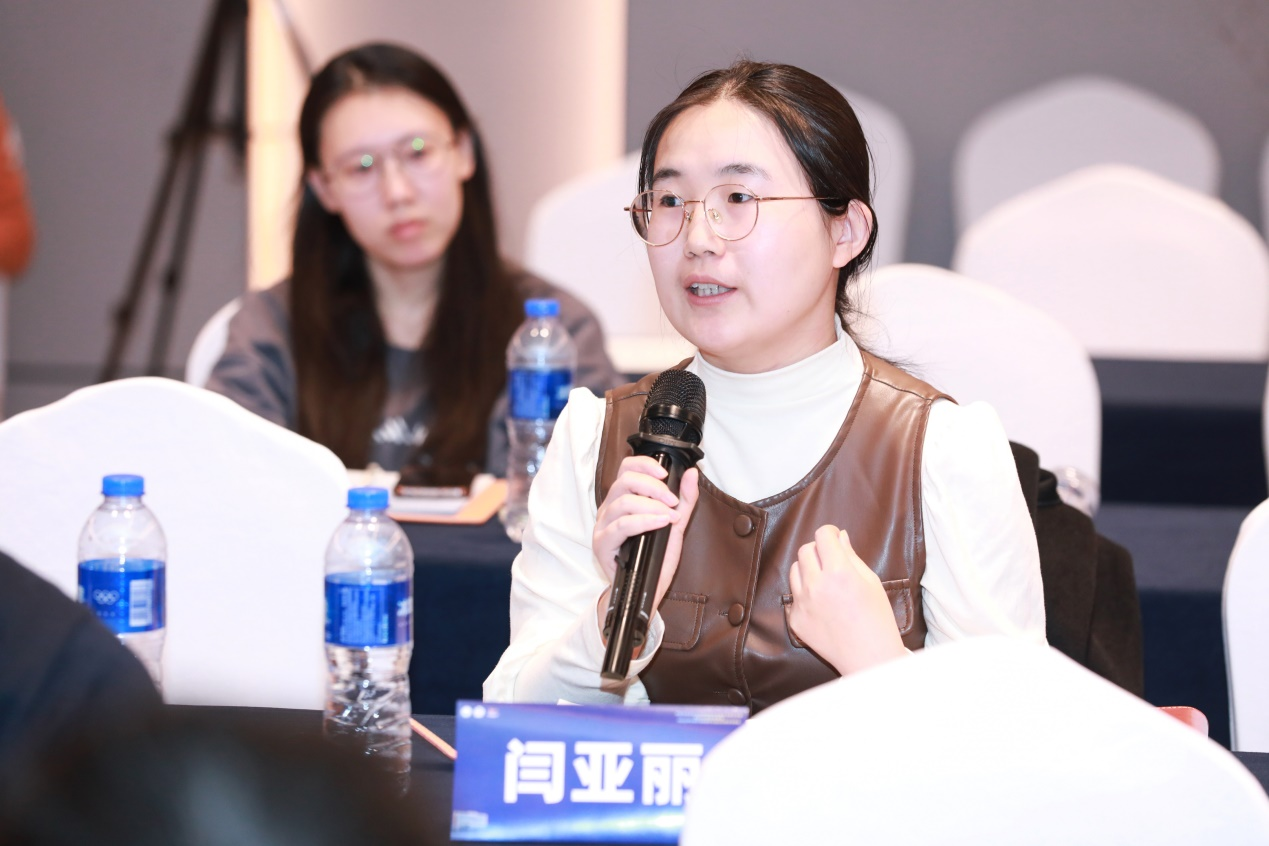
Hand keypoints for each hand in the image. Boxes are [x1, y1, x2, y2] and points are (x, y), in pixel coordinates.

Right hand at [593, 456, 699, 639]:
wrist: (646, 592)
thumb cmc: (655, 558)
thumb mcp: (674, 525)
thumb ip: (685, 499)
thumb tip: (691, 473)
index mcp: (622, 499)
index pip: (626, 468)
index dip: (645, 465)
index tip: (666, 475)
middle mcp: (609, 509)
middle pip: (625, 481)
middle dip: (654, 487)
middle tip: (673, 501)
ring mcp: (603, 526)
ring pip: (623, 502)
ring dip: (651, 505)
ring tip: (669, 516)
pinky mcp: (602, 544)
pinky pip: (621, 525)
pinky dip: (644, 521)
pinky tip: (660, 523)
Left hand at [787, 524, 907, 674]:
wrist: (869, 658)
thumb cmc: (877, 619)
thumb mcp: (871, 582)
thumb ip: (852, 556)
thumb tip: (840, 536)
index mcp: (839, 573)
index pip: (822, 536)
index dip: (829, 533)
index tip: (833, 537)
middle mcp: (817, 586)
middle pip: (805, 550)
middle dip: (818, 549)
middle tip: (830, 559)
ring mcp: (803, 604)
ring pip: (794, 570)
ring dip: (807, 569)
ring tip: (825, 580)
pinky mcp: (796, 620)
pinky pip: (794, 596)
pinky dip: (805, 594)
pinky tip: (821, 604)